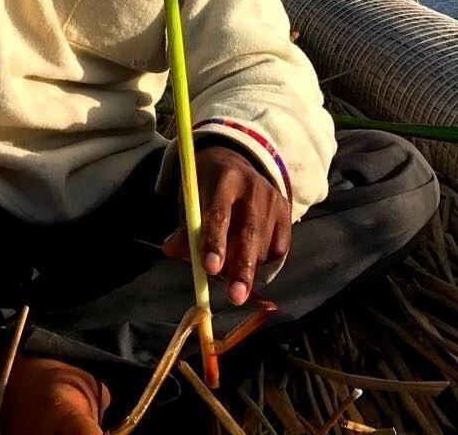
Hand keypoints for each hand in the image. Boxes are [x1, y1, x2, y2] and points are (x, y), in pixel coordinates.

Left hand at [161, 145, 290, 306]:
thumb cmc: (207, 185)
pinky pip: (278, 248)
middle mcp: (252, 188)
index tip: (209, 268)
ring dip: (247, 267)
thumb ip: (185, 226)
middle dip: (241, 269)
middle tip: (235, 297)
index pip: (218, 214)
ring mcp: (272, 199)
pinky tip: (250, 259)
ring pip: (263, 245)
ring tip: (231, 276)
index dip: (214, 242)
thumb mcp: (191, 197)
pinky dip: (264, 261)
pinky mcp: (286, 211)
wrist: (237, 160)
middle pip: (248, 234)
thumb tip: (171, 252)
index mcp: (223, 179)